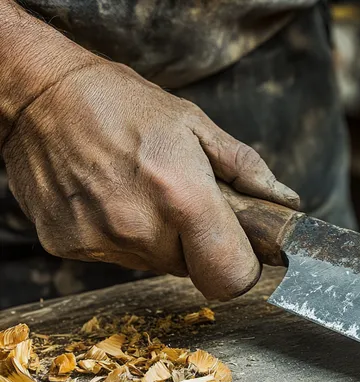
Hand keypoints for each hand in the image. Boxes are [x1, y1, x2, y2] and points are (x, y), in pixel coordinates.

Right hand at [2, 61, 298, 299]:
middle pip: (192, 269)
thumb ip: (246, 170)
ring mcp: (100, 240)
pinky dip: (120, 234)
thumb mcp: (196, 125)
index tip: (240, 249)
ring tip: (141, 191)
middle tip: (182, 201)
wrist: (40, 94)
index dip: (241, 267)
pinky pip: (116, 256)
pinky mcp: (69, 245)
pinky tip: (110, 196)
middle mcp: (140, 228)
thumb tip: (285, 203)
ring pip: (154, 264)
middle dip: (197, 242)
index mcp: (183, 196)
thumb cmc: (123, 103)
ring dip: (158, 238)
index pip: (231, 276)